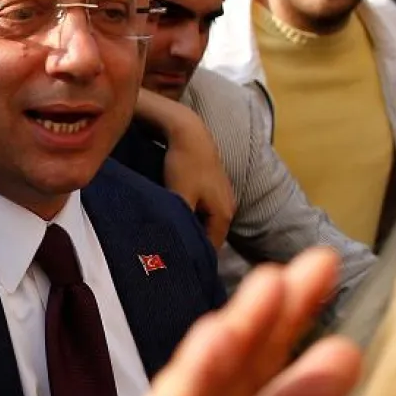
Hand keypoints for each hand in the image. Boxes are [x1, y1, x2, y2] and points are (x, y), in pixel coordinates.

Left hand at [162, 110, 234, 248]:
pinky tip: (175, 215)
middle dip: (191, 244)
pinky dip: (190, 215)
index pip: (210, 249)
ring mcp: (222, 197)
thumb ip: (181, 225)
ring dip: (190, 229)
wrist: (189, 132)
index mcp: (224, 215)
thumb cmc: (185, 165)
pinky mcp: (213, 187)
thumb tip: (174, 247)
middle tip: (167, 253)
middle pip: (209, 237)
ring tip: (169, 235)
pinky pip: (203, 210)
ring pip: (205, 223)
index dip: (192, 257)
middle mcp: (228, 208)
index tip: (171, 264)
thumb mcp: (180, 198)